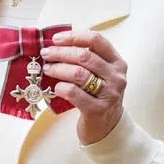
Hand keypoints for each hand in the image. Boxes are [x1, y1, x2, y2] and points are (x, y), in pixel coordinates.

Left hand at [40, 30, 127, 145]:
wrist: (107, 127)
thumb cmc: (98, 96)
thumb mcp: (100, 75)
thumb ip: (86, 60)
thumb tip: (56, 45)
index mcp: (117, 62)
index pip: (96, 40)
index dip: (74, 36)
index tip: (56, 39)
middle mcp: (116, 76)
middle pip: (84, 56)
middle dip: (60, 52)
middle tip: (46, 54)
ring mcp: (109, 93)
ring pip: (78, 73)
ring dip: (58, 69)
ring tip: (47, 69)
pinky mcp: (98, 109)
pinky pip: (74, 92)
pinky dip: (61, 87)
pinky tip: (56, 87)